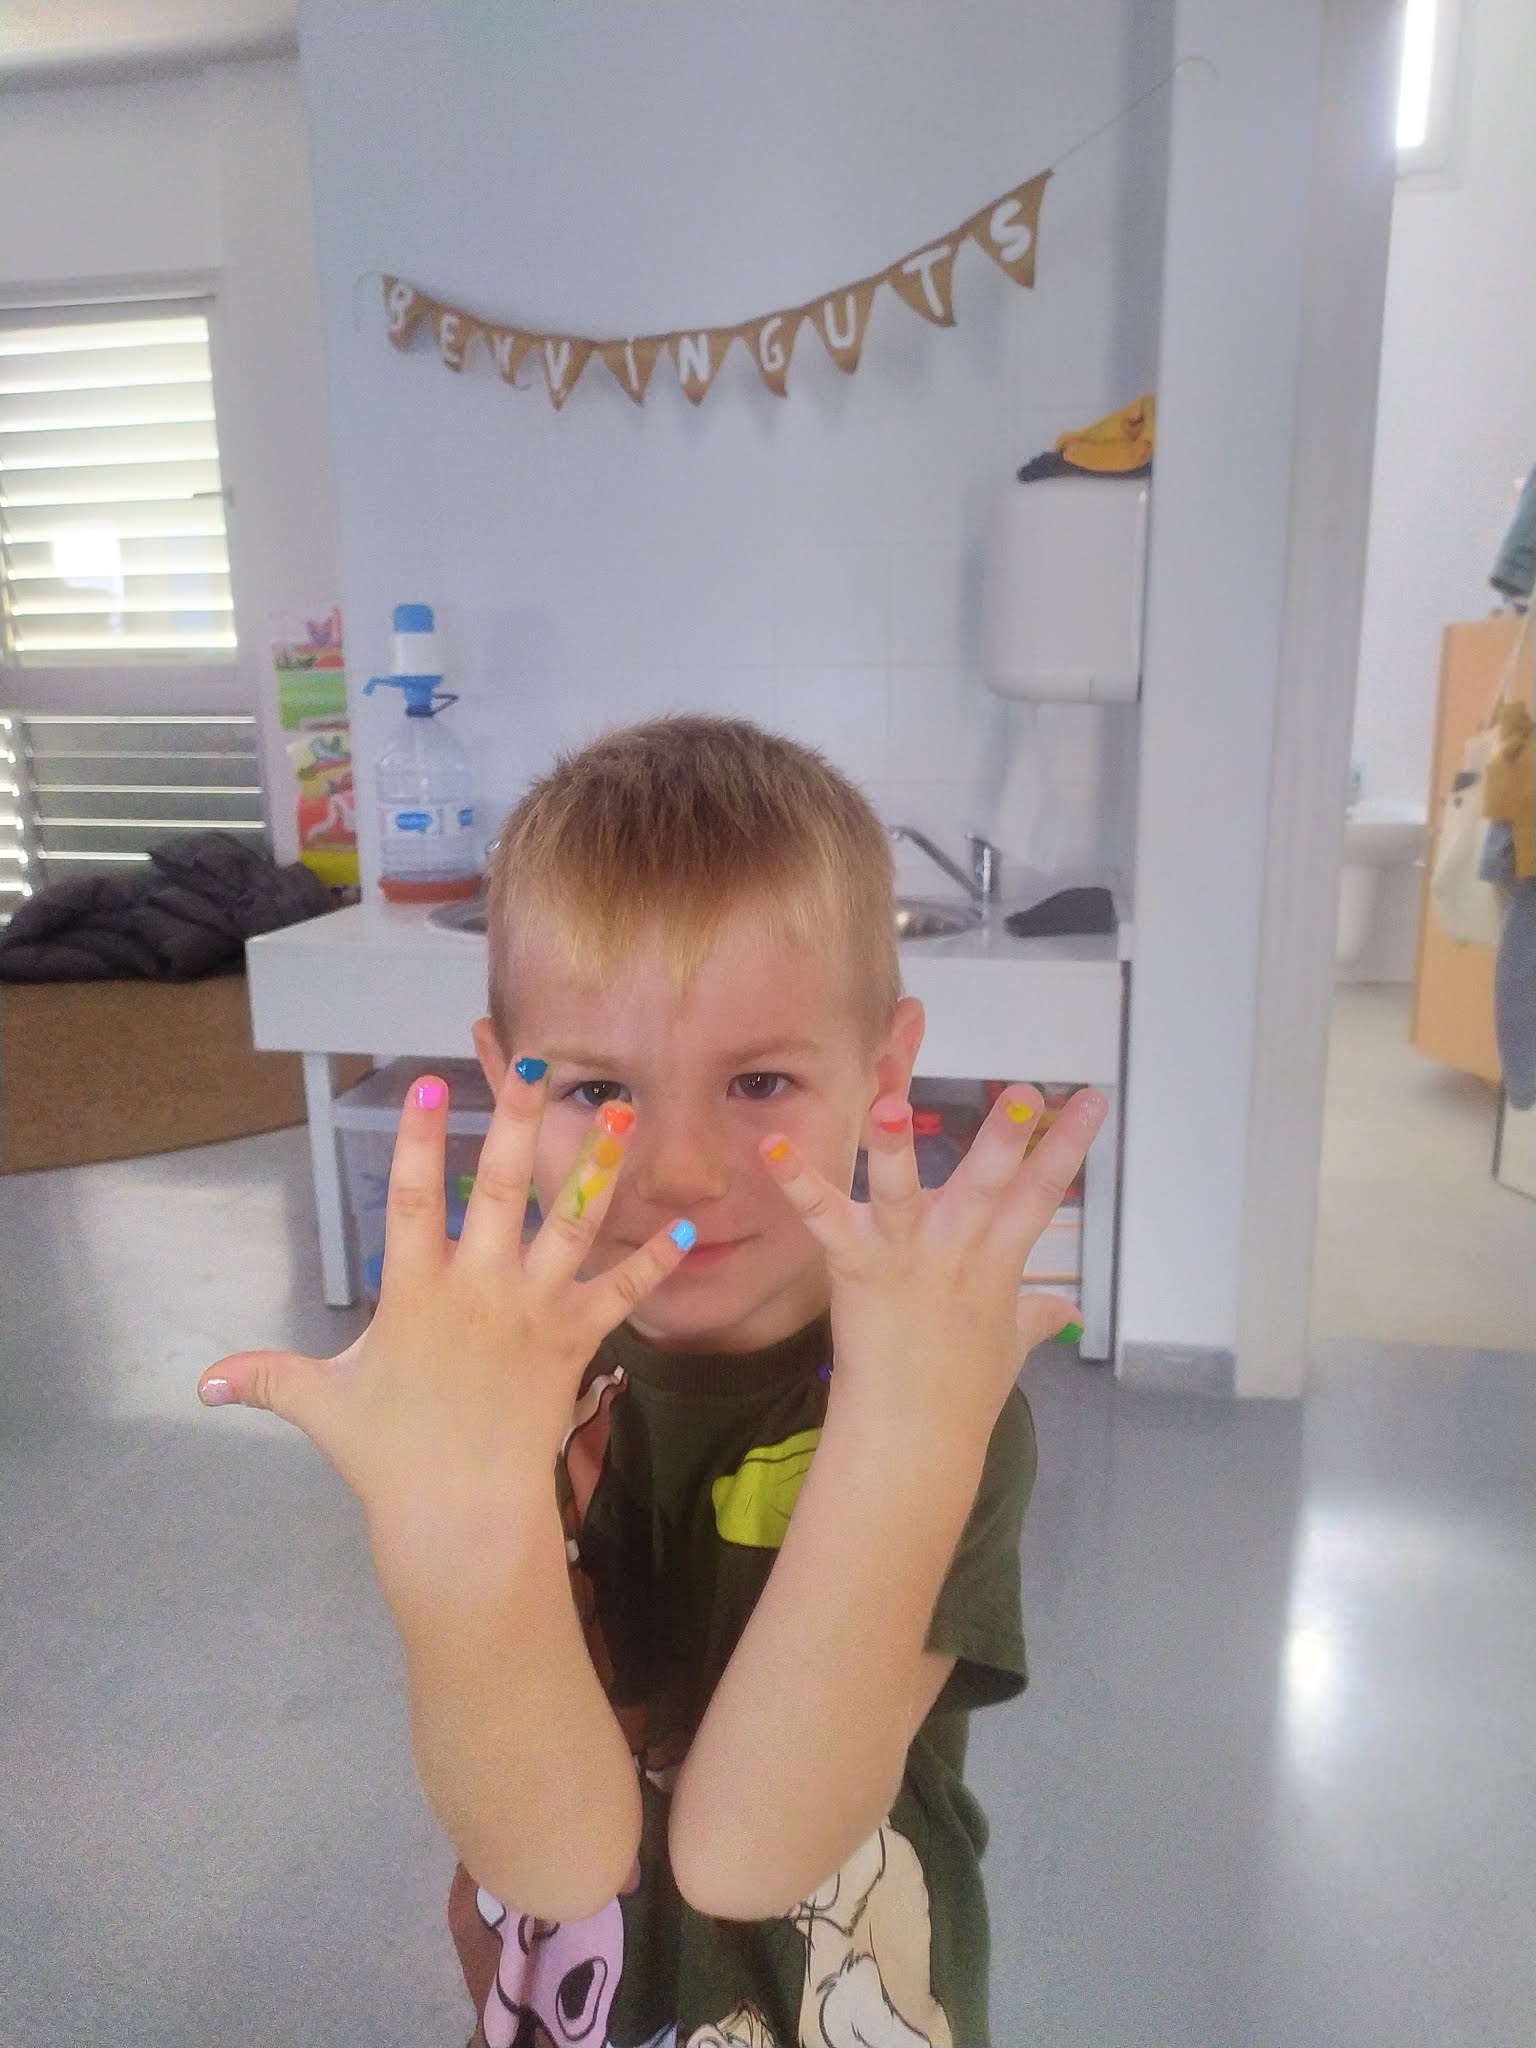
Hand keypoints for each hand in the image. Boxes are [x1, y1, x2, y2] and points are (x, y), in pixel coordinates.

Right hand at [195, 1060, 691, 1596]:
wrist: (461, 1517)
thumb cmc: (388, 1456)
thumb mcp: (322, 1405)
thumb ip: (269, 1378)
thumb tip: (203, 1383)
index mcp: (415, 1291)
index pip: (409, 1198)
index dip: (416, 1138)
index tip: (425, 1081)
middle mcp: (479, 1286)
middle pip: (499, 1188)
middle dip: (514, 1120)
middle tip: (530, 1063)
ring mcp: (534, 1310)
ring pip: (572, 1223)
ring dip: (596, 1166)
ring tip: (620, 1112)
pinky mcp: (576, 1341)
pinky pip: (623, 1293)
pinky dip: (656, 1261)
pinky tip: (688, 1227)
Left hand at [758, 1086, 1104, 1445]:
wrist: (912, 1436)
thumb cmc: (963, 1390)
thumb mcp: (1012, 1345)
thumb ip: (1037, 1316)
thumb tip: (1069, 1312)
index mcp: (998, 1260)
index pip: (1042, 1193)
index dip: (1068, 1146)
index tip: (1091, 1099)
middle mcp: (955, 1249)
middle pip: (986, 1185)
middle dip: (1005, 1138)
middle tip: (1023, 1091)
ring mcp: (903, 1256)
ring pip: (901, 1192)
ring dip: (894, 1148)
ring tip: (889, 1104)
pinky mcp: (854, 1267)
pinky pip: (822, 1218)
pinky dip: (796, 1183)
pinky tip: (773, 1147)